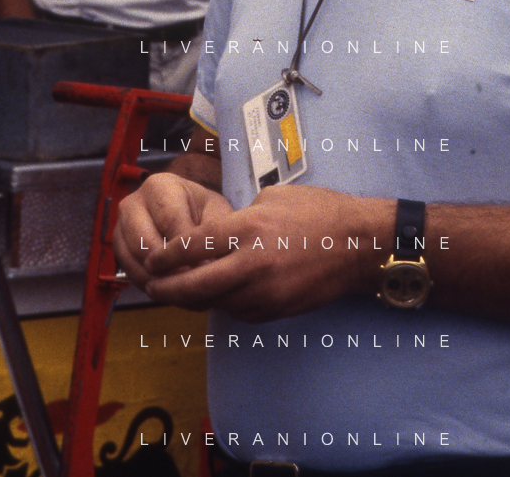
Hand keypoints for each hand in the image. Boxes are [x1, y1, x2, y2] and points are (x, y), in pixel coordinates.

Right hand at [112, 172, 233, 292]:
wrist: (190, 214)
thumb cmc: (205, 212)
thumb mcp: (216, 214)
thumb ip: (212, 234)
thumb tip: (207, 264)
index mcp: (158, 186)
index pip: (169, 221)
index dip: (188, 248)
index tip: (207, 267)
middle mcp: (132, 203)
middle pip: (145, 244)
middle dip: (170, 268)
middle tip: (194, 284)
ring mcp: (121, 227)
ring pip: (135, 263)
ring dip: (161, 282)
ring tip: (188, 291)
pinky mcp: (119, 250)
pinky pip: (131, 274)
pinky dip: (153, 287)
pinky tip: (176, 292)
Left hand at [142, 183, 392, 320]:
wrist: (358, 244)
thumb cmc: (319, 211)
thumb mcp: (273, 197)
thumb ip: (239, 216)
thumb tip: (215, 233)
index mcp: (249, 228)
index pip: (193, 246)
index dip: (167, 255)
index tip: (154, 259)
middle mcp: (252, 263)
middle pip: (194, 286)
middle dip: (167, 289)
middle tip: (151, 287)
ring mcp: (265, 291)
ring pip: (214, 303)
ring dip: (195, 300)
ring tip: (179, 292)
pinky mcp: (276, 309)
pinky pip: (239, 311)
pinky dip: (225, 304)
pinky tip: (219, 294)